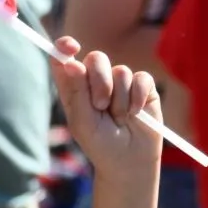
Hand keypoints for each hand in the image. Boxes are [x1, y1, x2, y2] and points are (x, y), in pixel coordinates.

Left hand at [49, 41, 164, 173]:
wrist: (129, 160)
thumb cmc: (100, 144)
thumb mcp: (83, 121)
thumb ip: (77, 92)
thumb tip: (71, 63)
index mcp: (74, 88)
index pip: (64, 59)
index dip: (65, 47)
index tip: (70, 48)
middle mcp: (96, 81)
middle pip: (96, 58)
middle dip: (99, 80)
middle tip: (100, 106)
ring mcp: (120, 82)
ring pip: (121, 71)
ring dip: (119, 98)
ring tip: (119, 118)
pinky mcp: (142, 87)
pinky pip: (141, 78)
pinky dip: (137, 98)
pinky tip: (134, 114)